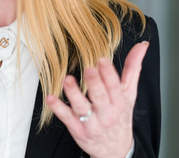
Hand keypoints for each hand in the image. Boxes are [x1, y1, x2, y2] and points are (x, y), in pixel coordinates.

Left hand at [46, 41, 148, 157]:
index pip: (114, 87)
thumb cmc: (119, 116)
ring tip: (67, 80)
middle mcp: (106, 113)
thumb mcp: (129, 93)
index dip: (109, 74)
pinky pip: (67, 119)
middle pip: (100, 97)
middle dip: (95, 83)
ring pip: (82, 108)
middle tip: (89, 69)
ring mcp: (91, 123)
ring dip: (74, 94)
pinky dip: (58, 109)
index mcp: (119, 102)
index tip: (102, 60)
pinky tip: (50, 98)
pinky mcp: (77, 130)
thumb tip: (142, 46)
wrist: (115, 150)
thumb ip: (132, 68)